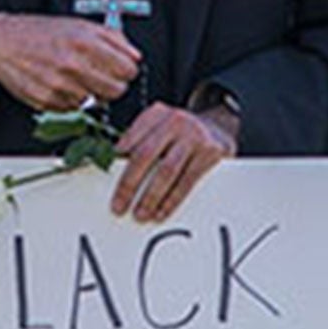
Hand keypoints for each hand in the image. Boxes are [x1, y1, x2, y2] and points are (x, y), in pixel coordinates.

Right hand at [0, 14, 140, 111]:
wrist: (1, 43)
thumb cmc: (39, 32)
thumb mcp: (79, 24)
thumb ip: (112, 38)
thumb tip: (134, 55)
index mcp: (85, 42)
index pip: (128, 69)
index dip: (126, 69)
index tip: (120, 67)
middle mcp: (73, 65)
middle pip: (116, 91)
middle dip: (113, 84)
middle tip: (103, 75)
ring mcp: (60, 86)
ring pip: (96, 102)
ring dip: (90, 92)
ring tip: (76, 76)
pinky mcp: (47, 101)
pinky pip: (74, 108)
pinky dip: (72, 98)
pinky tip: (61, 83)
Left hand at [111, 102, 237, 223]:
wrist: (220, 128)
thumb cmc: (180, 134)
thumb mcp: (160, 127)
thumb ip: (140, 140)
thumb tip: (113, 166)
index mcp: (158, 114)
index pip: (134, 135)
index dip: (120, 154)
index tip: (107, 174)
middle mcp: (175, 121)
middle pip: (145, 155)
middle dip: (129, 184)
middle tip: (119, 206)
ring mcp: (194, 136)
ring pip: (166, 171)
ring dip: (150, 197)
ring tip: (140, 214)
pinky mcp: (209, 153)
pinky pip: (187, 181)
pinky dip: (172, 200)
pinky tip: (162, 212)